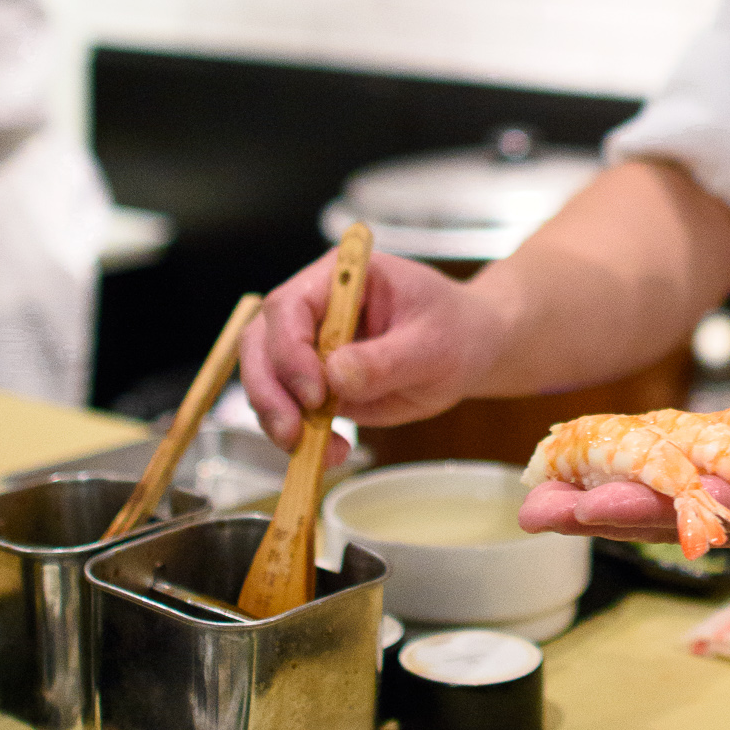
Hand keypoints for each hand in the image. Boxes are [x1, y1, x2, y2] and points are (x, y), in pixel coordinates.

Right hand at [241, 248, 489, 446]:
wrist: (468, 350)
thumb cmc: (454, 330)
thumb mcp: (432, 343)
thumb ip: (385, 359)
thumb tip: (336, 376)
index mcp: (340, 278)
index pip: (289, 306)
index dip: (290, 350)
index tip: (316, 391)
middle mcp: (314, 310)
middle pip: (260, 343)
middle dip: (268, 391)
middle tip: (292, 432)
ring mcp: (310, 348)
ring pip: (265, 379)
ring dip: (278, 419)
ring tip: (315, 451)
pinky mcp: (315, 384)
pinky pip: (289, 410)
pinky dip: (299, 436)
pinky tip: (331, 451)